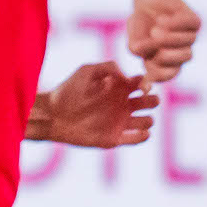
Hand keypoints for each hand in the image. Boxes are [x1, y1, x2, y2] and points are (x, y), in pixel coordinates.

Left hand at [32, 62, 156, 148]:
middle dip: (152, 101)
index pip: (143, 84)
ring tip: (138, 120)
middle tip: (143, 101)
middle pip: (150, 102)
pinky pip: (136, 139)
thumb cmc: (68, 90)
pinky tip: (139, 132)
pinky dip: (143, 137)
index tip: (141, 85)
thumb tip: (128, 78)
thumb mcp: (87, 71)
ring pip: (147, 122)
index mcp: (118, 88)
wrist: (53, 114)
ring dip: (148, 120)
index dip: (148, 83)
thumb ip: (109, 67)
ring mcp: (119, 122)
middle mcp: (122, 105)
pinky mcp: (114, 138)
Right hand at [127, 0, 201, 82]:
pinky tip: (162, 19)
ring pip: (189, 42)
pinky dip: (176, 23)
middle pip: (185, 59)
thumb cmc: (140, 23)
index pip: (169, 74)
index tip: (149, 62)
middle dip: (167, 55)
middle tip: (152, 43)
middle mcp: (180, 51)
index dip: (161, 73)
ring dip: (169, 37)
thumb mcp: (133, 38)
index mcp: (165, 61)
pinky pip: (192, 25)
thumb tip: (143, 62)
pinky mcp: (194, 21)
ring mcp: (189, 36)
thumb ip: (137, 51)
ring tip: (155, 28)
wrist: (148, 0)